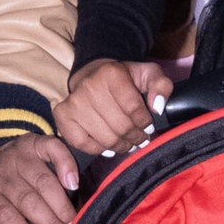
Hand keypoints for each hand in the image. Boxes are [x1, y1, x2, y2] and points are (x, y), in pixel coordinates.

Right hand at [55, 59, 170, 153]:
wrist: (92, 76)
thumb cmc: (124, 79)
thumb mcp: (148, 75)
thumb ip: (161, 85)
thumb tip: (158, 107)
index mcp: (111, 74)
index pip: (135, 110)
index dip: (145, 123)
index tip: (147, 125)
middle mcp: (89, 86)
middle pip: (121, 127)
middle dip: (136, 137)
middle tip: (139, 137)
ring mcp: (73, 102)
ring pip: (106, 139)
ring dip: (121, 145)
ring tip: (127, 141)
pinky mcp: (63, 116)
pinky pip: (83, 144)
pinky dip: (99, 149)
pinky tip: (107, 144)